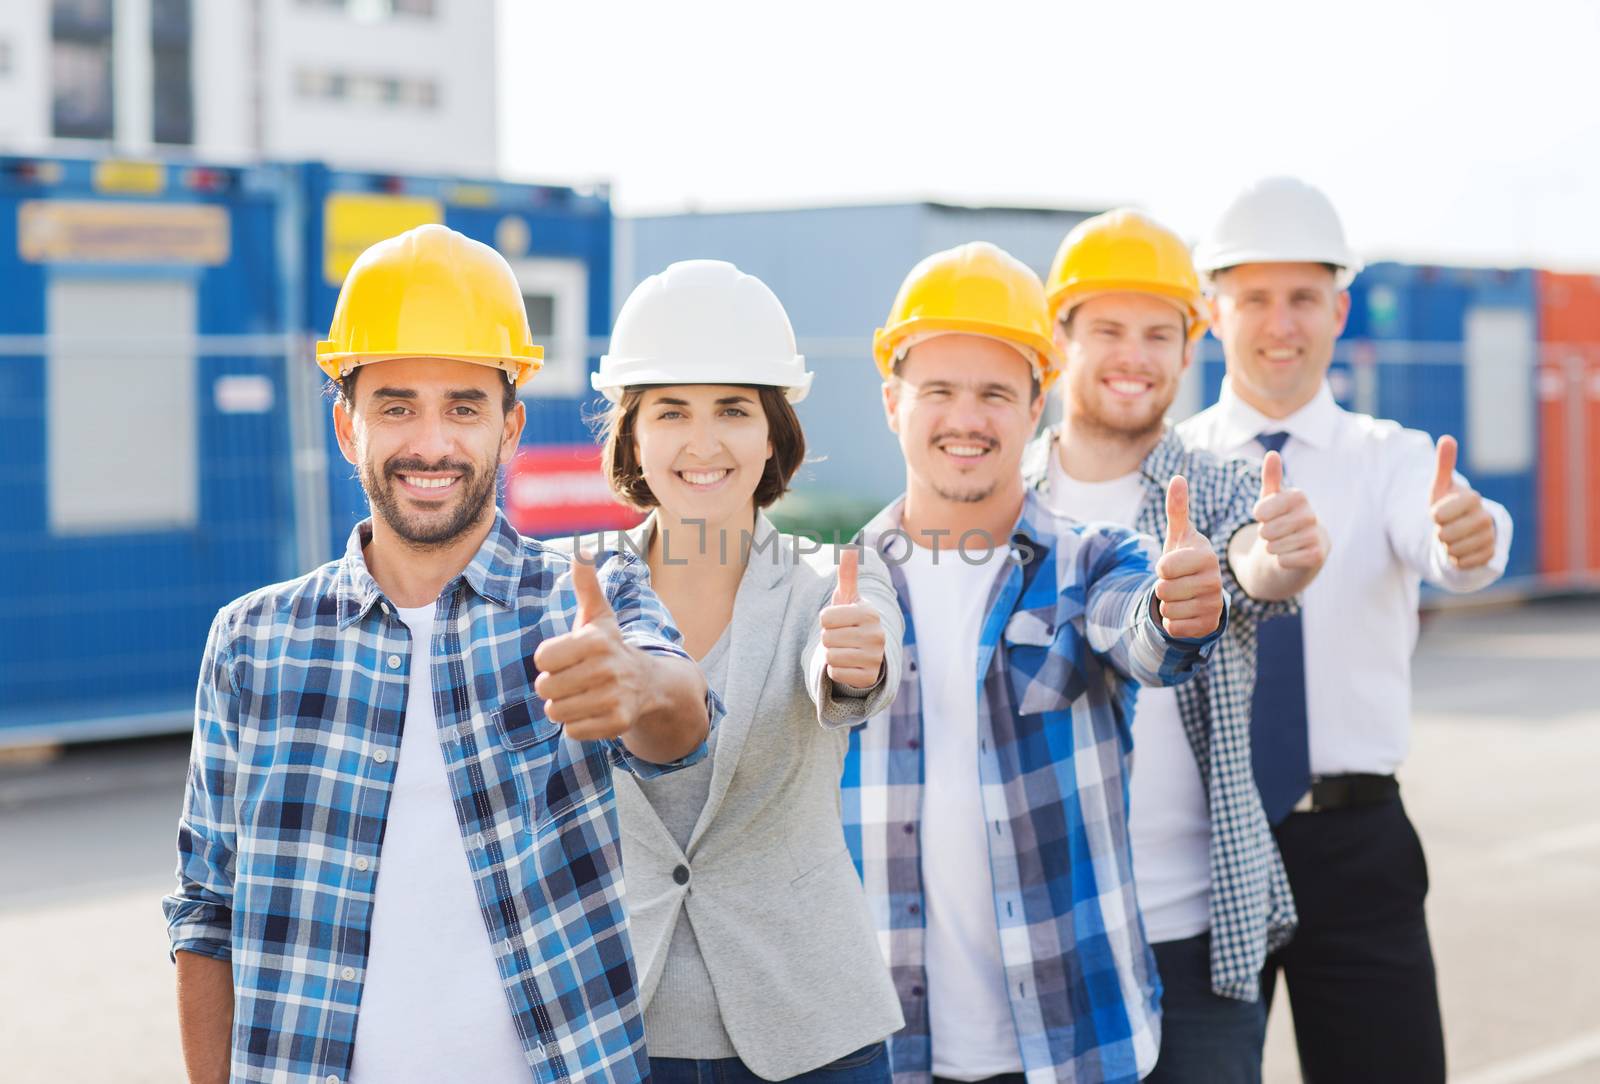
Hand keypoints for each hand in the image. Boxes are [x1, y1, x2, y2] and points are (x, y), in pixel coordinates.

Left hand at [532, 553, 645, 740]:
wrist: (648, 684)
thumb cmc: (610, 646)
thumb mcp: (598, 615)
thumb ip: (586, 584)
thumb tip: (582, 549)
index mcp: (596, 640)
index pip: (542, 658)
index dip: (550, 659)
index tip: (568, 656)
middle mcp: (607, 668)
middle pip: (545, 688)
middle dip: (554, 685)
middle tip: (574, 678)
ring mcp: (614, 697)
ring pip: (555, 711)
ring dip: (563, 706)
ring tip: (582, 694)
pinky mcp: (617, 723)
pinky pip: (572, 731)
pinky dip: (577, 724)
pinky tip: (592, 710)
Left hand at [819, 547, 886, 689]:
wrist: (868, 652)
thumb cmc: (852, 620)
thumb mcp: (849, 598)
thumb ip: (847, 575)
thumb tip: (849, 548)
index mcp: (869, 613)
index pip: (825, 618)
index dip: (826, 620)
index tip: (840, 622)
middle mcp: (876, 635)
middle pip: (826, 637)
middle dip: (829, 638)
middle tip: (843, 637)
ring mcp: (875, 658)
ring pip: (830, 656)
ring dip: (832, 654)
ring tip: (845, 650)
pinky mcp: (869, 677)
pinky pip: (835, 673)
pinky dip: (837, 670)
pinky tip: (849, 664)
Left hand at [1155, 476, 1224, 638]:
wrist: (1197, 590)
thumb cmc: (1184, 558)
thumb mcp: (1178, 534)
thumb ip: (1177, 508)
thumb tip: (1177, 478)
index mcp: (1207, 556)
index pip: (1164, 568)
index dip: (1161, 567)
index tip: (1173, 564)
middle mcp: (1216, 580)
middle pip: (1164, 590)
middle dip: (1162, 587)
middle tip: (1176, 582)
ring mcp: (1215, 604)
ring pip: (1168, 610)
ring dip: (1167, 604)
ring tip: (1180, 595)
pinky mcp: (1209, 625)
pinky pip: (1174, 628)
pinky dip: (1172, 622)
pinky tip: (1184, 612)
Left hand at [1251, 450, 1328, 571]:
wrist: (1301, 549)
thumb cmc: (1282, 519)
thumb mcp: (1272, 498)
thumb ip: (1271, 478)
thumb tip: (1272, 454)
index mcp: (1299, 497)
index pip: (1261, 510)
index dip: (1258, 516)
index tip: (1266, 516)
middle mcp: (1311, 515)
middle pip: (1267, 530)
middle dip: (1265, 534)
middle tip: (1275, 532)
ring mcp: (1316, 536)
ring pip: (1274, 546)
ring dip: (1273, 548)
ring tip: (1283, 542)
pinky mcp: (1317, 556)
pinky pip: (1284, 560)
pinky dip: (1281, 560)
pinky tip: (1291, 555)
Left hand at [1429, 435, 1494, 569]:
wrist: (1463, 529)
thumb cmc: (1448, 506)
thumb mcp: (1441, 487)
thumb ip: (1444, 465)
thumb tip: (1447, 439)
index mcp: (1473, 498)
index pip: (1439, 515)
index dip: (1434, 516)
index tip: (1438, 512)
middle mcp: (1485, 517)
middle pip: (1445, 535)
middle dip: (1439, 533)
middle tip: (1446, 527)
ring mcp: (1489, 537)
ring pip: (1453, 550)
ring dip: (1447, 547)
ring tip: (1453, 538)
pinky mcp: (1490, 555)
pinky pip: (1462, 563)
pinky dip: (1456, 559)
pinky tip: (1460, 550)